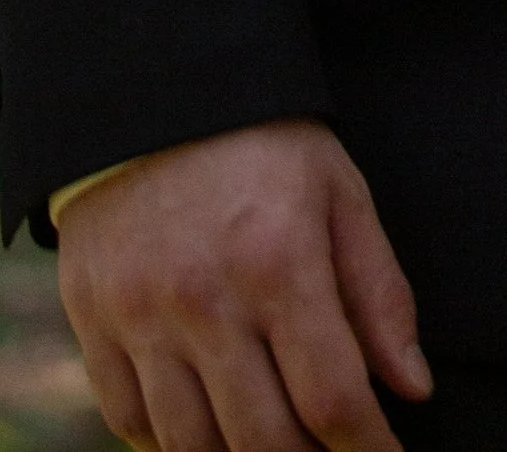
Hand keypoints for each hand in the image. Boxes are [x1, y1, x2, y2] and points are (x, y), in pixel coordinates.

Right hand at [58, 118, 431, 451]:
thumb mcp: (339, 192)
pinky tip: (207, 432)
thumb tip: (412, 388)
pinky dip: (169, 445)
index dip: (369, 449)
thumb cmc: (263, 141)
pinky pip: (129, 422)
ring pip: (193, 446)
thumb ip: (378, 293)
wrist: (152, 91)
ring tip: (275, 445)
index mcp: (279, 262)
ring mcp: (141, 317)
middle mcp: (205, 301)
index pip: (332, 398)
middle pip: (263, 440)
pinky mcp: (93, 322)